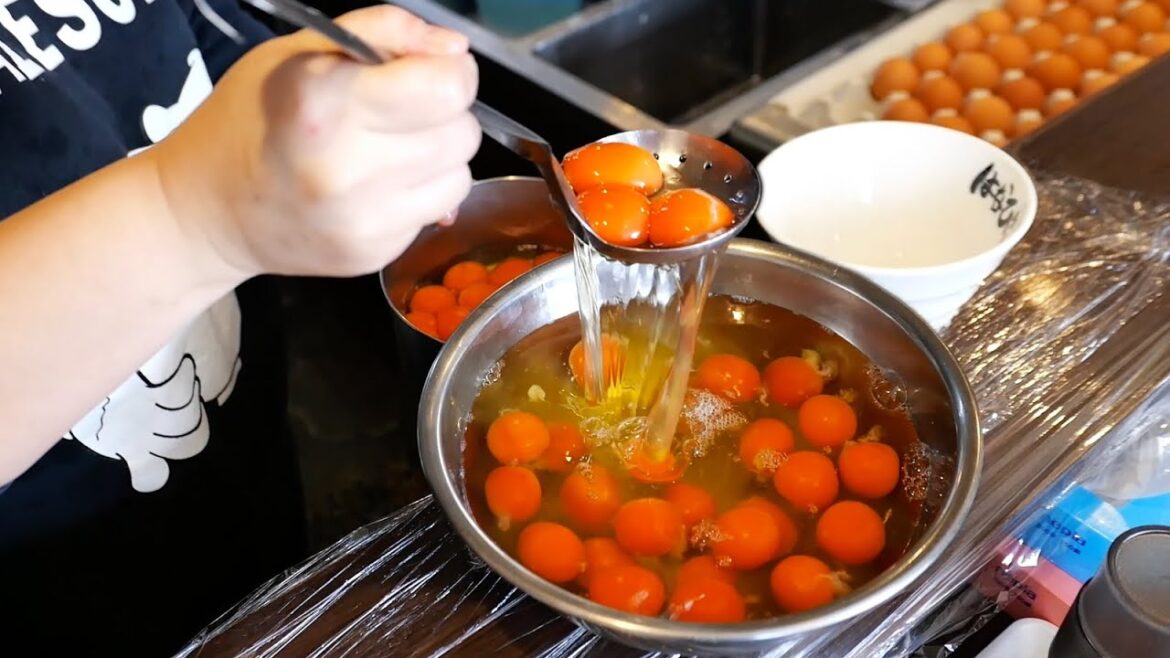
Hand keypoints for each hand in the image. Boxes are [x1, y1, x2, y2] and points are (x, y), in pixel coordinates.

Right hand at [153, 6, 479, 279]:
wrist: (208, 209)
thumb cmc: (254, 117)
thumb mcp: (304, 50)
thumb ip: (385, 31)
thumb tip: (454, 49)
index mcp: (327, 104)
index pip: (448, 88)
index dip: (449, 72)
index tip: (426, 71)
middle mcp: (347, 169)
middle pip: (463, 134)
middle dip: (442, 116)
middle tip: (396, 114)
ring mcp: (363, 221)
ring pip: (460, 177)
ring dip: (437, 158)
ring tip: (386, 151)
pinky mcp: (374, 256)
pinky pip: (435, 213)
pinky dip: (417, 194)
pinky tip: (374, 187)